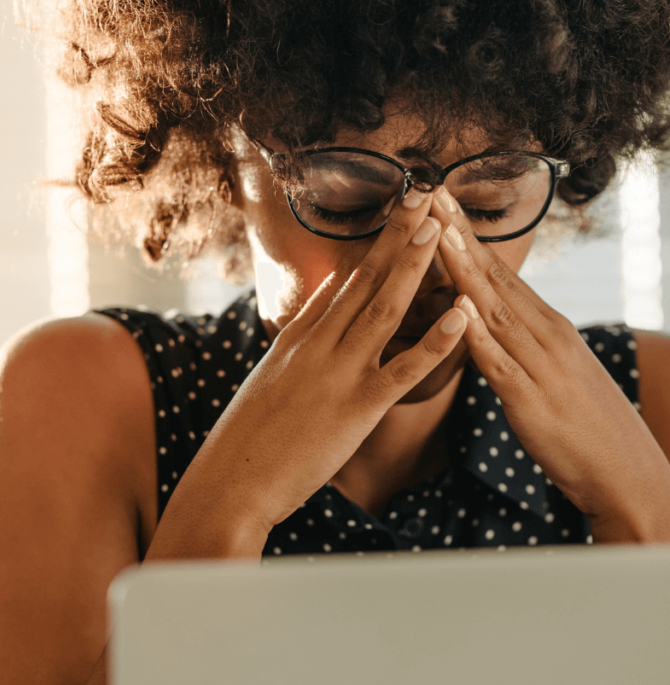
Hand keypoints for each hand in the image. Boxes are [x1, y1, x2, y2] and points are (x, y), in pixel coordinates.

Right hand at [188, 188, 469, 536]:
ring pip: (384, 310)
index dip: (373, 246)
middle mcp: (318, 346)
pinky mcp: (357, 408)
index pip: (342, 283)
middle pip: (364, 280)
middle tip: (423, 193)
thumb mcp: (269, 380)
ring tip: (439, 227)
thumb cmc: (248, 441)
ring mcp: (338, 374)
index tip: (396, 212)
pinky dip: (435, 341)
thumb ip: (298, 340)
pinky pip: (404, 370)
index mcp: (298, 339)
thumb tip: (321, 303)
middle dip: (396, 235)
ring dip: (414, 266)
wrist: (231, 482)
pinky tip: (462, 316)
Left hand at [429, 188, 669, 542]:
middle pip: (496, 280)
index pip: (503, 275)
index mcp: (550, 329)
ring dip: (464, 271)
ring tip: (438, 234)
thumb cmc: (586, 429)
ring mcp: (542, 367)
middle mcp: (548, 337)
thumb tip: (494, 326)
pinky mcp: (533, 403)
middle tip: (430, 193)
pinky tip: (459, 312)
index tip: (441, 203)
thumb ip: (526, 347)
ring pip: (495, 311)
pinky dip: (479, 337)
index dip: (468, 239)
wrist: (625, 474)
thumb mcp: (557, 375)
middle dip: (460, 237)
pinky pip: (501, 365)